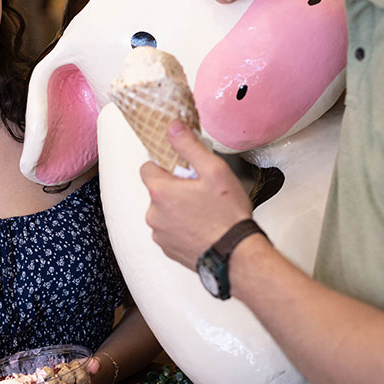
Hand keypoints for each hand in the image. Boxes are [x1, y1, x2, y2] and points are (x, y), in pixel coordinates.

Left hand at [141, 121, 252, 268]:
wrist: (236, 255)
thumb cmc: (227, 215)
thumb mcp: (214, 170)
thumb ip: (189, 146)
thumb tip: (173, 128)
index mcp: (160, 191)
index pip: (147, 167)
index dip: (165, 165)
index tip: (183, 170)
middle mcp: (153, 214)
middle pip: (157, 191)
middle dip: (175, 188)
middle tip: (201, 191)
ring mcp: (160, 234)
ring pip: (163, 212)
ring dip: (177, 209)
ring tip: (204, 212)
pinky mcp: (168, 250)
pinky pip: (169, 231)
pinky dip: (181, 227)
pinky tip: (202, 228)